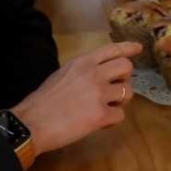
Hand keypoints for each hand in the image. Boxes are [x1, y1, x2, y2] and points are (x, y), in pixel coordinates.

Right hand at [12, 41, 140, 160]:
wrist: (32, 122)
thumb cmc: (43, 100)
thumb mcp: (62, 74)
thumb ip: (83, 71)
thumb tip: (99, 76)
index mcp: (82, 62)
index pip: (111, 49)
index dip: (128, 48)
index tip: (138, 49)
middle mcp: (94, 73)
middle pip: (127, 67)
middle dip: (125, 79)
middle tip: (115, 89)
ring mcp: (99, 93)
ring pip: (128, 92)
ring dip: (119, 101)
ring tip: (105, 108)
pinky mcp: (101, 114)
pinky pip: (120, 115)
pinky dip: (112, 120)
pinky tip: (99, 123)